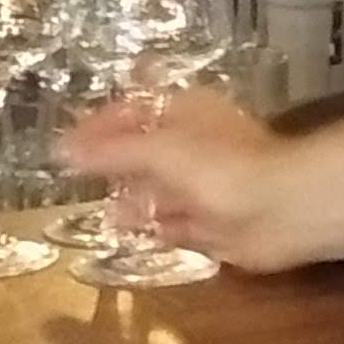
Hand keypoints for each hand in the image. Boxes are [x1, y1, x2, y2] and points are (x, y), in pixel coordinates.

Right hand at [80, 88, 314, 272]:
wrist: (281, 210)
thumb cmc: (220, 166)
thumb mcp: (159, 150)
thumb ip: (111, 151)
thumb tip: (62, 148)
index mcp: (185, 113)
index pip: (134, 110)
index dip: (100, 125)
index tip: (65, 145)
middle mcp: (195, 145)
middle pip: (146, 150)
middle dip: (114, 164)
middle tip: (74, 178)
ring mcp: (205, 185)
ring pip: (160, 189)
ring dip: (132, 199)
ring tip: (98, 209)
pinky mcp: (214, 223)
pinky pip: (175, 223)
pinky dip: (153, 226)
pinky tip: (127, 232)